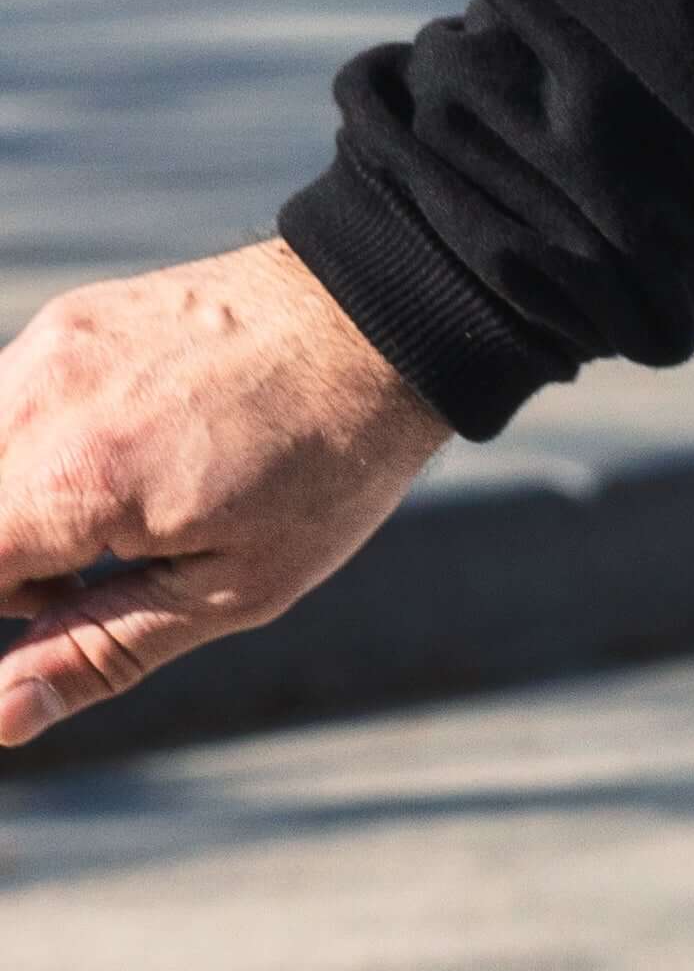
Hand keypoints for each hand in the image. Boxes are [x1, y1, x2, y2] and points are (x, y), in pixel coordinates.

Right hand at [0, 240, 447, 750]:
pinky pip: (12, 407)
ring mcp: (48, 347)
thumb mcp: (231, 589)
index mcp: (76, 481)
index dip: (7, 608)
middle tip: (93, 579)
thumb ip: (99, 648)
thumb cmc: (326, 469)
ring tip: (116, 525)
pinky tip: (124, 466)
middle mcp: (39, 399)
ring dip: (16, 510)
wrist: (379, 324)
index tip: (63, 613)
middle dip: (5, 566)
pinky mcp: (68, 321)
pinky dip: (39, 456)